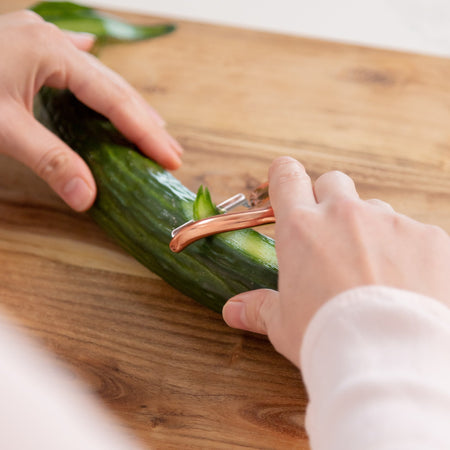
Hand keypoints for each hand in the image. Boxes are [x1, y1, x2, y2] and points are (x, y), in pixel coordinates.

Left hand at [0, 10, 182, 210]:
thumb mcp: (0, 128)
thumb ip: (49, 160)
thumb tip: (89, 198)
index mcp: (51, 52)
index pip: (113, 100)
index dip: (145, 132)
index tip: (172, 157)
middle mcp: (50, 41)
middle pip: (112, 86)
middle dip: (143, 120)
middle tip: (169, 150)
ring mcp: (37, 41)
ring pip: (95, 75)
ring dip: (123, 103)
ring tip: (148, 126)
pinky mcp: (23, 49)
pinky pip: (69, 60)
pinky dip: (87, 71)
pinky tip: (95, 55)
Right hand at [223, 156, 449, 367]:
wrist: (389, 358)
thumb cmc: (327, 338)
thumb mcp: (284, 324)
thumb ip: (258, 308)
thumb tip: (231, 310)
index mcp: (301, 228)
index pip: (287, 176)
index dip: (285, 177)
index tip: (287, 184)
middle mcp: (343, 214)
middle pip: (333, 183)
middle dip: (329, 201)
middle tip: (331, 236)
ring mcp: (388, 221)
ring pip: (374, 210)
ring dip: (369, 230)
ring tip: (373, 272)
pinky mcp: (427, 236)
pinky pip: (413, 233)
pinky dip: (407, 251)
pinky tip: (407, 284)